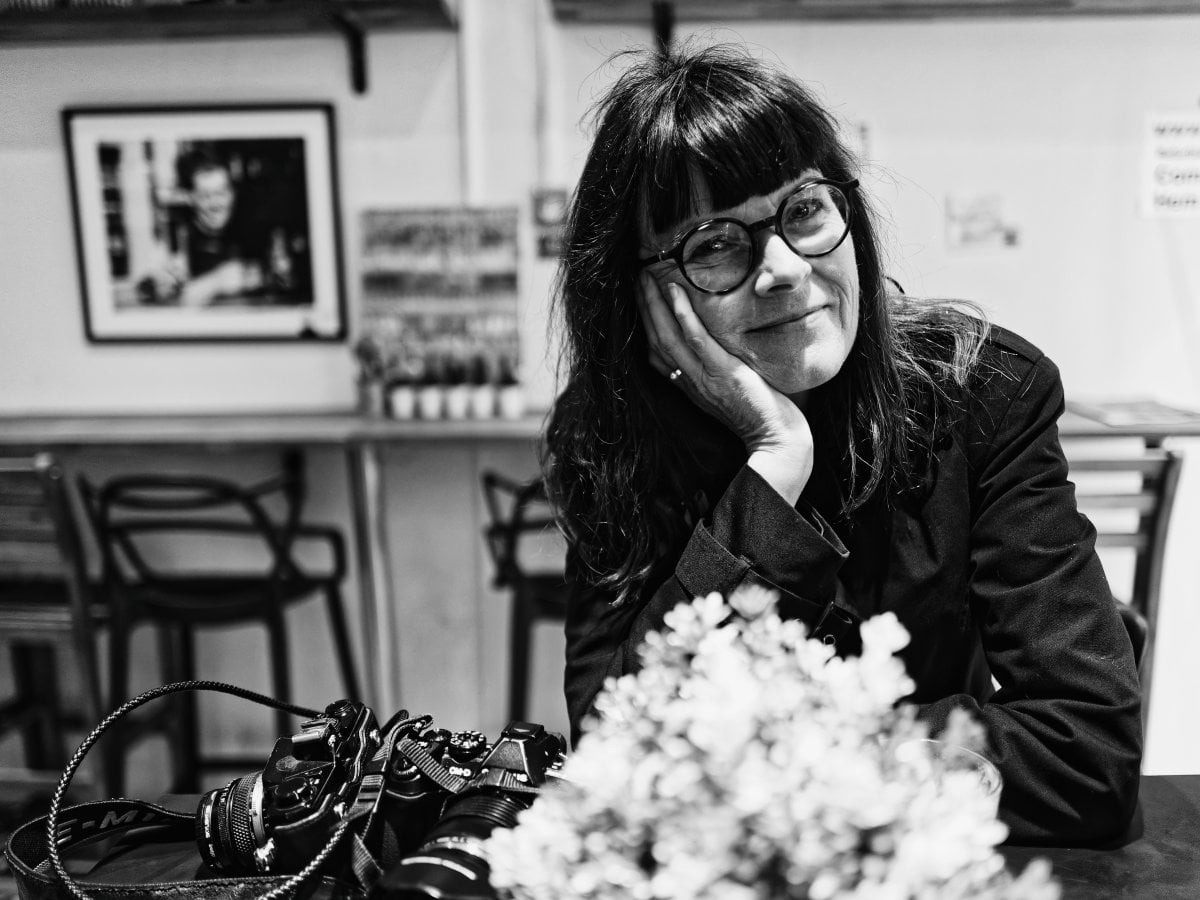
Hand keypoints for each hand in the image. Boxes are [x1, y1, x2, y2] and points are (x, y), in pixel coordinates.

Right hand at [637, 273, 814, 502]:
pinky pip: (695, 338)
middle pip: (655, 340)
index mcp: (690, 387)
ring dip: (654, 304)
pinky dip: (682, 313)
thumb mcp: (732, 393)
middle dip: (643, 308)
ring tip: (646, 277)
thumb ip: (719, 374)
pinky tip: (675, 290)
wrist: (777, 442)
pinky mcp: (722, 371)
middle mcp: (690, 382)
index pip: (657, 354)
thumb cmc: (762, 417)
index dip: (646, 326)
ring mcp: (703, 377)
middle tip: (636, 278)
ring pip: (667, 336)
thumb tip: (722, 350)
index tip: (641, 300)